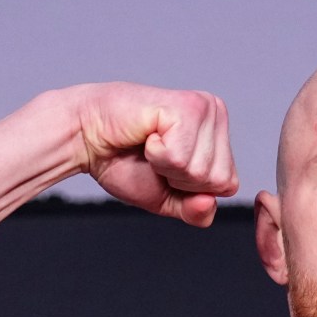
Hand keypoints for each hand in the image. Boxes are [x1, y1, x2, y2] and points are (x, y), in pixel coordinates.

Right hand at [75, 84, 238, 226]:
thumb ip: (195, 211)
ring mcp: (204, 108)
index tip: (166, 167)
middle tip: (155, 155)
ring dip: (166, 166)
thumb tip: (209, 203)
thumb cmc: (123, 162)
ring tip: (150, 144)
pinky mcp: (186, 106)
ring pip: (201, 170)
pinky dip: (157, 155)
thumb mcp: (168, 199)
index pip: (228, 186)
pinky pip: (181, 157)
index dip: (191, 190)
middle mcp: (216, 114)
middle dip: (180, 179)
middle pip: (218, 180)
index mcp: (218, 135)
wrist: (87, 138)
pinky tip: (147, 135)